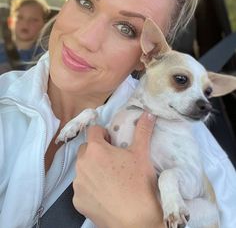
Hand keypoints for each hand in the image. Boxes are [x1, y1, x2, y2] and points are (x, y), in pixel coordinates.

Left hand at [73, 111, 163, 227]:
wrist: (135, 220)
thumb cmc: (139, 184)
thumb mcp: (142, 154)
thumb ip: (143, 130)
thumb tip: (148, 113)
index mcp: (96, 149)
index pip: (93, 130)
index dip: (104, 134)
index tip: (113, 142)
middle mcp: (82, 164)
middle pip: (86, 149)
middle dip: (96, 151)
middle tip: (113, 160)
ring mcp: (78, 184)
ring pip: (83, 169)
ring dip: (92, 169)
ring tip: (110, 179)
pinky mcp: (77, 201)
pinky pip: (82, 188)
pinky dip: (90, 188)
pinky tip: (105, 194)